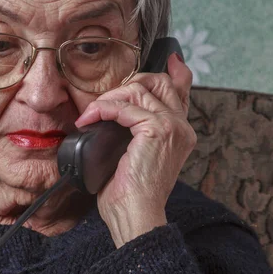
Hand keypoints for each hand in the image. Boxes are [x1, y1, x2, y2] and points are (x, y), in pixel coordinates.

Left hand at [74, 53, 195, 247]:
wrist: (135, 215)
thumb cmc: (130, 192)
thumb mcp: (132, 154)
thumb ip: (134, 130)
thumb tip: (115, 112)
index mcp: (180, 132)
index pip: (181, 91)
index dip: (175, 72)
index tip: (171, 58)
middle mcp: (181, 127)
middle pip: (159, 82)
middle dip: (130, 83)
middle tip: (106, 101)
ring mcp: (172, 126)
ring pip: (139, 90)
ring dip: (109, 99)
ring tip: (92, 115)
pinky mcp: (157, 129)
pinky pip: (124, 106)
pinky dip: (103, 109)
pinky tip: (91, 120)